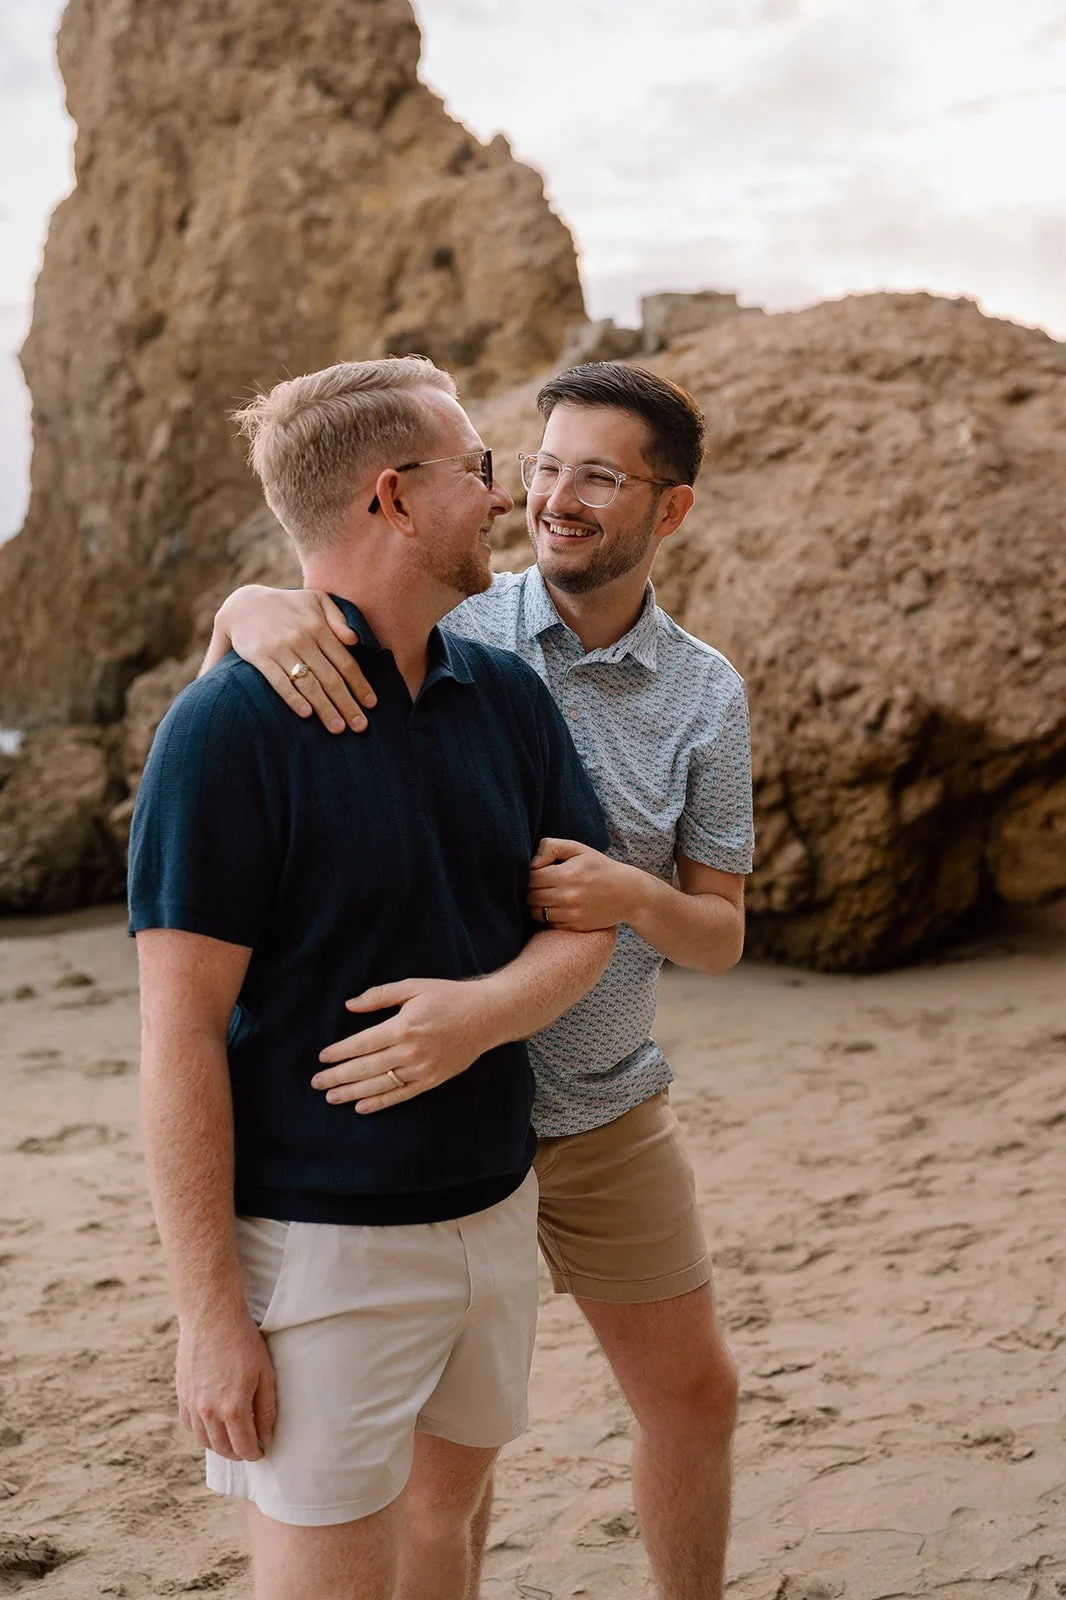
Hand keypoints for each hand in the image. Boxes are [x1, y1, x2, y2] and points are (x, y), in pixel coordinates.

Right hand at [176, 1309, 276, 1460]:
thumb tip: (266, 1435)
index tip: (261, 1450)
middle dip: (238, 1453)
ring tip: (232, 1439)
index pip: (244, 1447)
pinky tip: (212, 1425)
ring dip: (219, 1445)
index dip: (255, 1453)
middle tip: (249, 1447)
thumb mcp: (265, 1374)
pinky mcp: (182, 1394)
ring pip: (204, 1440)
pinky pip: (189, 1424)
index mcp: (233, 1409)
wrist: (211, 1317)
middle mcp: (209, 1412)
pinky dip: (201, 1431)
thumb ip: (266, 1409)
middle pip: (223, 1449)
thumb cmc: (243, 1342)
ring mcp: (192, 1404)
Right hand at [218, 585, 376, 733]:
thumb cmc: (288, 605)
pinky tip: (306, 714)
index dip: (360, 685)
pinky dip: (293, 698)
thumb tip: (354, 639)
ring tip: (337, 728)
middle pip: (331, 678)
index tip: (371, 704)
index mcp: (319, 627)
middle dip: (347, 704)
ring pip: (308, 683)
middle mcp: (303, 639)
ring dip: (325, 708)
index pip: (345, 662)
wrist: (243, 604)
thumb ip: (338, 617)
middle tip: (360, 726)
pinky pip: (279, 681)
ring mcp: (281, 649)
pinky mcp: (260, 657)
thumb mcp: (316, 599)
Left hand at [311, 978, 502, 1112]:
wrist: (487, 1016)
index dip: (340, 1053)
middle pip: (366, 1068)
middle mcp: (411, 1051)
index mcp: (403, 1026)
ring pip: (380, 1085)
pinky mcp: (432, 1080)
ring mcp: (422, 1069)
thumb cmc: (448, 997)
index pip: (362, 1044)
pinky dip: (380, 1103)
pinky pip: (402, 1095)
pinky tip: (361, 1107)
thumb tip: (350, 1005)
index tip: (322, 1058)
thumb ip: (380, 996)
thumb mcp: (413, 987)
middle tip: (317, 1083)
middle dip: (338, 1076)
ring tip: (331, 1098)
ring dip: (353, 1093)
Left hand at [528, 838, 634, 930]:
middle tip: (542, 883)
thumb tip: (531, 863)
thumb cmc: (600, 868)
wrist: (629, 894)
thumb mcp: (579, 849)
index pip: (530, 878)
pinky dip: (548, 916)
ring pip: (535, 912)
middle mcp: (568, 897)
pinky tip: (558, 907)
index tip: (538, 872)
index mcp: (567, 875)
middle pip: (530, 896)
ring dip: (536, 904)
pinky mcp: (575, 927)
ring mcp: (572, 914)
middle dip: (531, 889)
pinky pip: (548, 924)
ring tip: (548, 895)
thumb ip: (551, 847)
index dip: (530, 874)